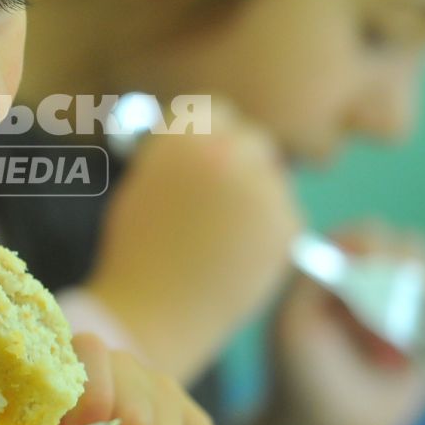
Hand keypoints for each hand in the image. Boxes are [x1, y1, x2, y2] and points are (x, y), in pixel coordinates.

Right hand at [83, 101, 302, 381]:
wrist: (153, 314)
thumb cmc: (137, 253)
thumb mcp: (146, 182)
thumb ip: (182, 154)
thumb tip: (215, 142)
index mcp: (185, 136)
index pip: (216, 110)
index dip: (211, 135)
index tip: (206, 159)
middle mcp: (229, 152)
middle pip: (253, 140)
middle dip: (242, 164)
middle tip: (223, 202)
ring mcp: (263, 189)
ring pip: (273, 180)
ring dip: (257, 199)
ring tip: (222, 239)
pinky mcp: (287, 226)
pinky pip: (285, 217)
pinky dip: (269, 233)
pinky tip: (237, 257)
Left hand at [262, 220, 424, 424]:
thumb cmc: (298, 371)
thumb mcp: (292, 323)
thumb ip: (313, 281)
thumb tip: (351, 247)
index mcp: (339, 267)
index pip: (368, 234)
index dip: (378, 242)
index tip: (379, 263)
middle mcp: (377, 280)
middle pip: (413, 247)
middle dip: (415, 265)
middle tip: (411, 291)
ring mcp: (408, 309)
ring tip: (409, 331)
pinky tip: (420, 356)